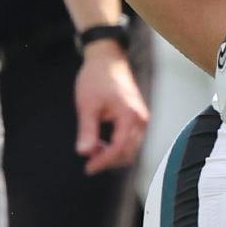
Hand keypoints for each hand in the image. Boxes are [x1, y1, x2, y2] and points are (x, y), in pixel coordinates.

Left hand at [73, 42, 146, 173]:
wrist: (107, 58)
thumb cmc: (97, 77)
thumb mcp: (87, 105)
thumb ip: (87, 131)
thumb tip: (84, 152)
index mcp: (129, 115)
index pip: (119, 149)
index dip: (103, 161)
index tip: (88, 168)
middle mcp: (140, 119)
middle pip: (128, 152)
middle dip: (108, 160)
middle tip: (88, 160)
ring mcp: (141, 118)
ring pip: (130, 148)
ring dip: (113, 154)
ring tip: (93, 149)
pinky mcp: (137, 117)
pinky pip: (130, 139)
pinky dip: (117, 146)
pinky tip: (101, 143)